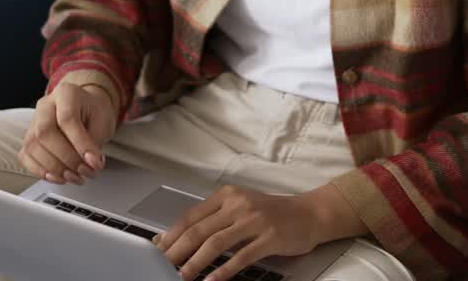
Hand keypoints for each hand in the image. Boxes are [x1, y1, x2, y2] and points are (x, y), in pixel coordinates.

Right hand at [18, 82, 116, 184]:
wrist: (84, 108)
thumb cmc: (93, 112)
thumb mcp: (103, 120)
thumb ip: (95, 141)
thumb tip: (91, 164)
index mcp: (66, 93)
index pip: (67, 119)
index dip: (80, 144)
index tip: (95, 161)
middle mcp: (45, 106)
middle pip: (44, 133)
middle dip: (66, 158)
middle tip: (85, 170)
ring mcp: (33, 122)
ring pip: (33, 146)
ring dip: (55, 168)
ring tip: (75, 176)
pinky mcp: (28, 138)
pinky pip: (26, 157)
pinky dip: (41, 171)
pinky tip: (58, 177)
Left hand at [154, 184, 342, 280]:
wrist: (309, 213)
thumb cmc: (272, 213)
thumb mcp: (241, 208)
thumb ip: (213, 220)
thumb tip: (177, 238)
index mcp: (227, 195)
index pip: (192, 216)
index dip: (172, 235)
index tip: (158, 251)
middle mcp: (238, 204)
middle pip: (199, 230)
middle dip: (177, 252)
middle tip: (163, 267)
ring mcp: (254, 220)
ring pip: (216, 243)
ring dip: (195, 263)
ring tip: (183, 277)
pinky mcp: (269, 237)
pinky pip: (241, 257)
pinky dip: (224, 271)